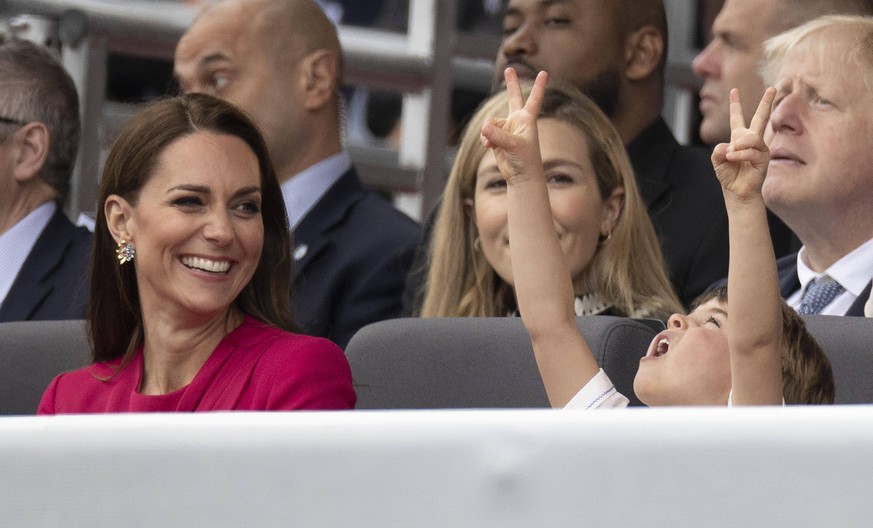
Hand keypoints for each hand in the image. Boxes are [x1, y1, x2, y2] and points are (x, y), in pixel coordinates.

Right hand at [480, 67, 547, 184]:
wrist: (521, 176)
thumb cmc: (525, 160)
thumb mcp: (513, 145)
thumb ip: (498, 135)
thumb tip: (484, 128)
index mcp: (528, 120)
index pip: (534, 99)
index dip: (538, 86)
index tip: (544, 72)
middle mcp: (517, 121)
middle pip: (513, 98)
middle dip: (511, 84)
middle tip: (509, 69)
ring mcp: (506, 128)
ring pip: (490, 122)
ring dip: (488, 132)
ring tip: (490, 144)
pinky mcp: (497, 137)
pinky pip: (486, 132)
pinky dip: (485, 139)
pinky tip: (488, 146)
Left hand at [712, 87, 774, 201]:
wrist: (737, 191)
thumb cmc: (728, 175)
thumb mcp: (717, 160)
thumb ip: (718, 151)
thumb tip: (728, 146)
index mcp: (738, 137)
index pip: (737, 117)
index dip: (735, 104)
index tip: (734, 90)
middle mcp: (751, 140)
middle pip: (761, 118)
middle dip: (766, 102)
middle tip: (773, 87)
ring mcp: (759, 149)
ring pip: (752, 137)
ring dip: (739, 145)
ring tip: (730, 154)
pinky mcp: (763, 159)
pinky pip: (751, 152)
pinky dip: (739, 154)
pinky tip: (733, 158)